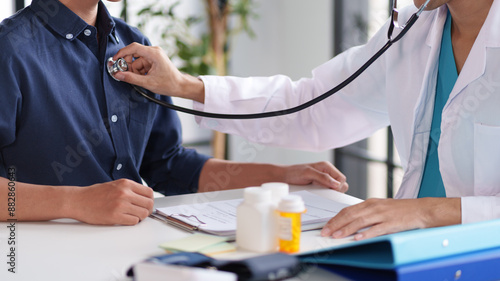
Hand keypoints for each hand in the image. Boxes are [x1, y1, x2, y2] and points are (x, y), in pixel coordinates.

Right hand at [69, 179, 154, 224]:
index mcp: (126, 184)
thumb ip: (129, 190)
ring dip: (140, 217)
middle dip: (147, 210)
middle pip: (149, 204)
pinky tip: (125, 219)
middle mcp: (125, 193)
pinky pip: (134, 221)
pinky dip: (132, 222)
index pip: (149, 193)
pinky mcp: (115, 216)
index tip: (146, 204)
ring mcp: (120, 205)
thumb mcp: (115, 185)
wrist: (78, 201)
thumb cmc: (95, 194)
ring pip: (143, 214)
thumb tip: (144, 198)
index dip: (150, 200)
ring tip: (132, 216)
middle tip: (141, 212)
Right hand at [113, 43, 204, 102]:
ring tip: (141, 79)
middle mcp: (154, 52)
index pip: (133, 47)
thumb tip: (118, 75)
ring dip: (136, 70)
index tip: (115, 60)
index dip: (122, 53)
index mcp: (154, 53)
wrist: (180, 86)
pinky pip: (142, 63)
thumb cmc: (169, 84)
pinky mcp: (154, 60)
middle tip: (128, 75)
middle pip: (134, 54)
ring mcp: (154, 55)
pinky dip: (140, 71)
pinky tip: (145, 78)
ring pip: (137, 61)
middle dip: (130, 65)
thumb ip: (131, 78)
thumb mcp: (148, 83)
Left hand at [283, 161, 347, 191]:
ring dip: (331, 193)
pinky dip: (326, 195)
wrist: (283, 177)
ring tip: (320, 193)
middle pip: (341, 184)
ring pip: (336, 189)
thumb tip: (336, 184)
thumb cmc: (293, 172)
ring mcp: (323, 180)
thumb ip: (322, 177)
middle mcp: (327, 173)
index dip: (339, 186)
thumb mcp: (308, 173)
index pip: (342, 178)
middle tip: (325, 192)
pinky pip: (328, 192)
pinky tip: (319, 195)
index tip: (331, 191)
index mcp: (326, 166)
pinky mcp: (319, 186)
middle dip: (336, 190)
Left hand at [320, 197, 460, 239]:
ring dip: (346, 229)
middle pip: (350, 215)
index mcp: (369, 203)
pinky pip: (377, 229)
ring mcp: (382, 215)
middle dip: (336, 224)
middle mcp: (374, 207)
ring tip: (336, 236)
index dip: (335, 218)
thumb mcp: (380, 208)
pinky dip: (366, 234)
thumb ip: (365, 214)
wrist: (421, 210)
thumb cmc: (400, 210)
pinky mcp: (391, 223)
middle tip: (326, 232)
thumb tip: (350, 222)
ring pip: (360, 221)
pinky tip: (358, 238)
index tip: (326, 226)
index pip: (347, 210)